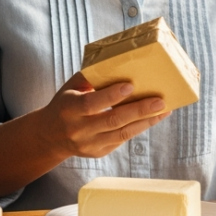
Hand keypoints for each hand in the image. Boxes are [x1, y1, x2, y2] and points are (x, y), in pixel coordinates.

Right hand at [37, 71, 169, 158]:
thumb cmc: (66, 104)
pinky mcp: (99, 152)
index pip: (91, 103)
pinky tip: (154, 118)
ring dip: (146, 121)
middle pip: (113, 120)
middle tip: (160, 101)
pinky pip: (122, 139)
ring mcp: (89, 144)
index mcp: (69, 109)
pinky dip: (140, 127)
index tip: (131, 85)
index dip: (111, 96)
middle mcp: (78, 129)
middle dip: (139, 110)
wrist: (51, 136)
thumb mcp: (70, 88)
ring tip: (164, 110)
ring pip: (122, 133)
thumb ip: (90, 77)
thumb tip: (119, 63)